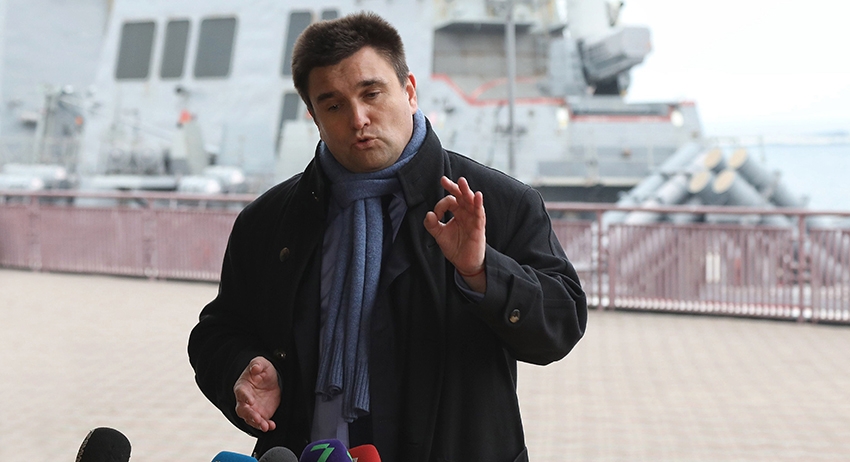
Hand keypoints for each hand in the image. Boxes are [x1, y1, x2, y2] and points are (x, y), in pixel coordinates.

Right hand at [234, 356, 280, 431]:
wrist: (271, 380)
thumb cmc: (262, 370)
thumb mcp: (261, 363)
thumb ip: (257, 364)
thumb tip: (254, 368)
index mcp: (242, 387)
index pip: (241, 393)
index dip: (245, 397)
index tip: (251, 401)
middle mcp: (244, 400)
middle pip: (242, 410)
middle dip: (250, 415)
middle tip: (257, 419)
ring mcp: (252, 409)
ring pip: (250, 419)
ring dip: (257, 423)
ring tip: (265, 426)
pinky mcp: (261, 414)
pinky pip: (261, 422)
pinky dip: (266, 425)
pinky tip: (271, 426)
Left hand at [424, 176, 486, 291]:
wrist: (465, 263)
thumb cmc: (455, 247)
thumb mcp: (440, 235)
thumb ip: (432, 225)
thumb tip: (428, 214)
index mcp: (457, 212)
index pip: (449, 201)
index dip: (440, 206)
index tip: (435, 216)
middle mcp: (466, 213)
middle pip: (461, 196)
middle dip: (453, 187)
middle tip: (444, 180)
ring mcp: (473, 219)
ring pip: (471, 201)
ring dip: (466, 191)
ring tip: (461, 182)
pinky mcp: (479, 227)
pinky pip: (480, 213)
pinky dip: (479, 204)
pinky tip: (477, 195)